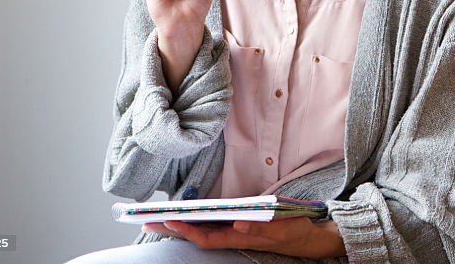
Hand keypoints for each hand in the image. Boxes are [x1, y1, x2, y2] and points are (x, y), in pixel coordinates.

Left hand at [141, 216, 346, 257]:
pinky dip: (196, 221)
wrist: (306, 238)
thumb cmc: (293, 231)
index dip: (187, 230)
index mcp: (240, 238)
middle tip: (147, 219)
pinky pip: (211, 226)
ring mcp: (234, 233)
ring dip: (181, 224)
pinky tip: (186, 215)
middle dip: (173, 228)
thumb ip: (261, 228)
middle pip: (197, 234)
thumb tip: (238, 223)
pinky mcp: (238, 227)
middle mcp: (232, 236)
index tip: (170, 220)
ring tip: (159, 216)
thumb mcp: (282, 228)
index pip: (207, 237)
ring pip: (202, 230)